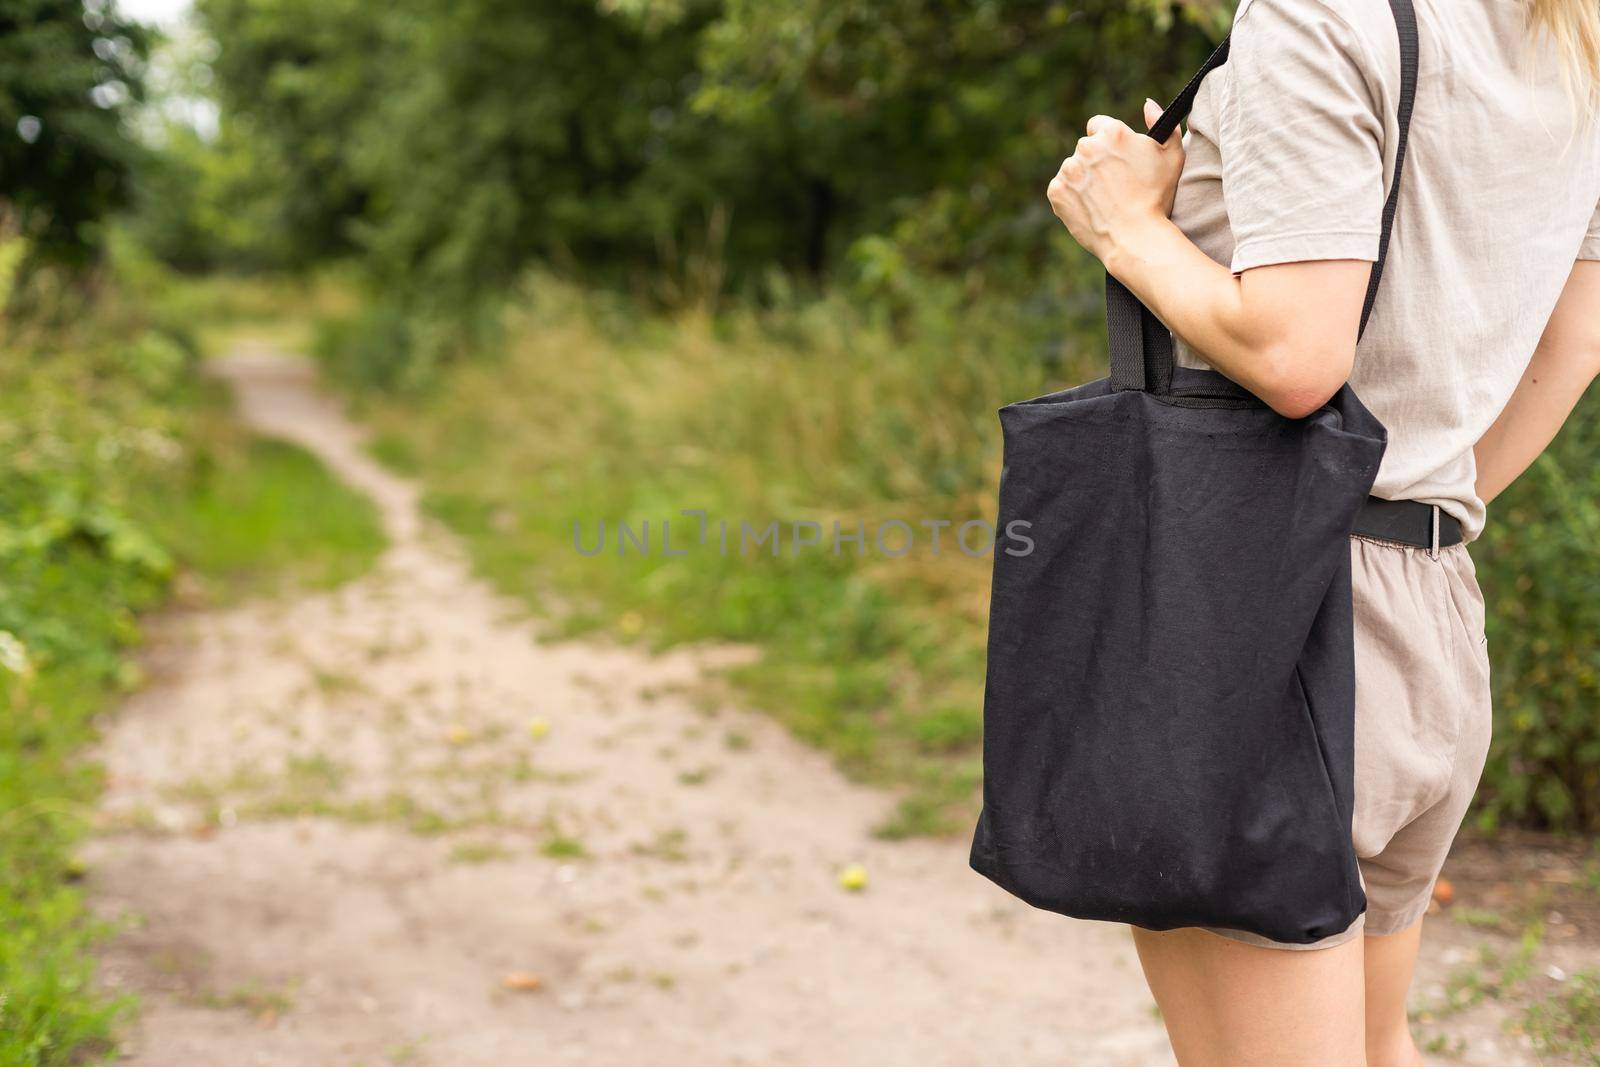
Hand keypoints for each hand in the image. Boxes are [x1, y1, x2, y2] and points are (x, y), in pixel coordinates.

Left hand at [1046, 99, 1184, 267]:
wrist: (1135, 237)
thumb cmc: (1157, 197)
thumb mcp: (1172, 155)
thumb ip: (1162, 122)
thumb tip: (1147, 103)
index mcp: (1111, 132)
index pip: (1098, 125)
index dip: (1108, 143)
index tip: (1115, 159)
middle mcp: (1086, 147)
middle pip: (1086, 148)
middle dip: (1096, 161)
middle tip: (1113, 185)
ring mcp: (1068, 170)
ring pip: (1073, 169)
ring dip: (1083, 178)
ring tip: (1103, 199)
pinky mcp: (1056, 191)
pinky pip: (1061, 188)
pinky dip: (1071, 196)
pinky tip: (1090, 207)